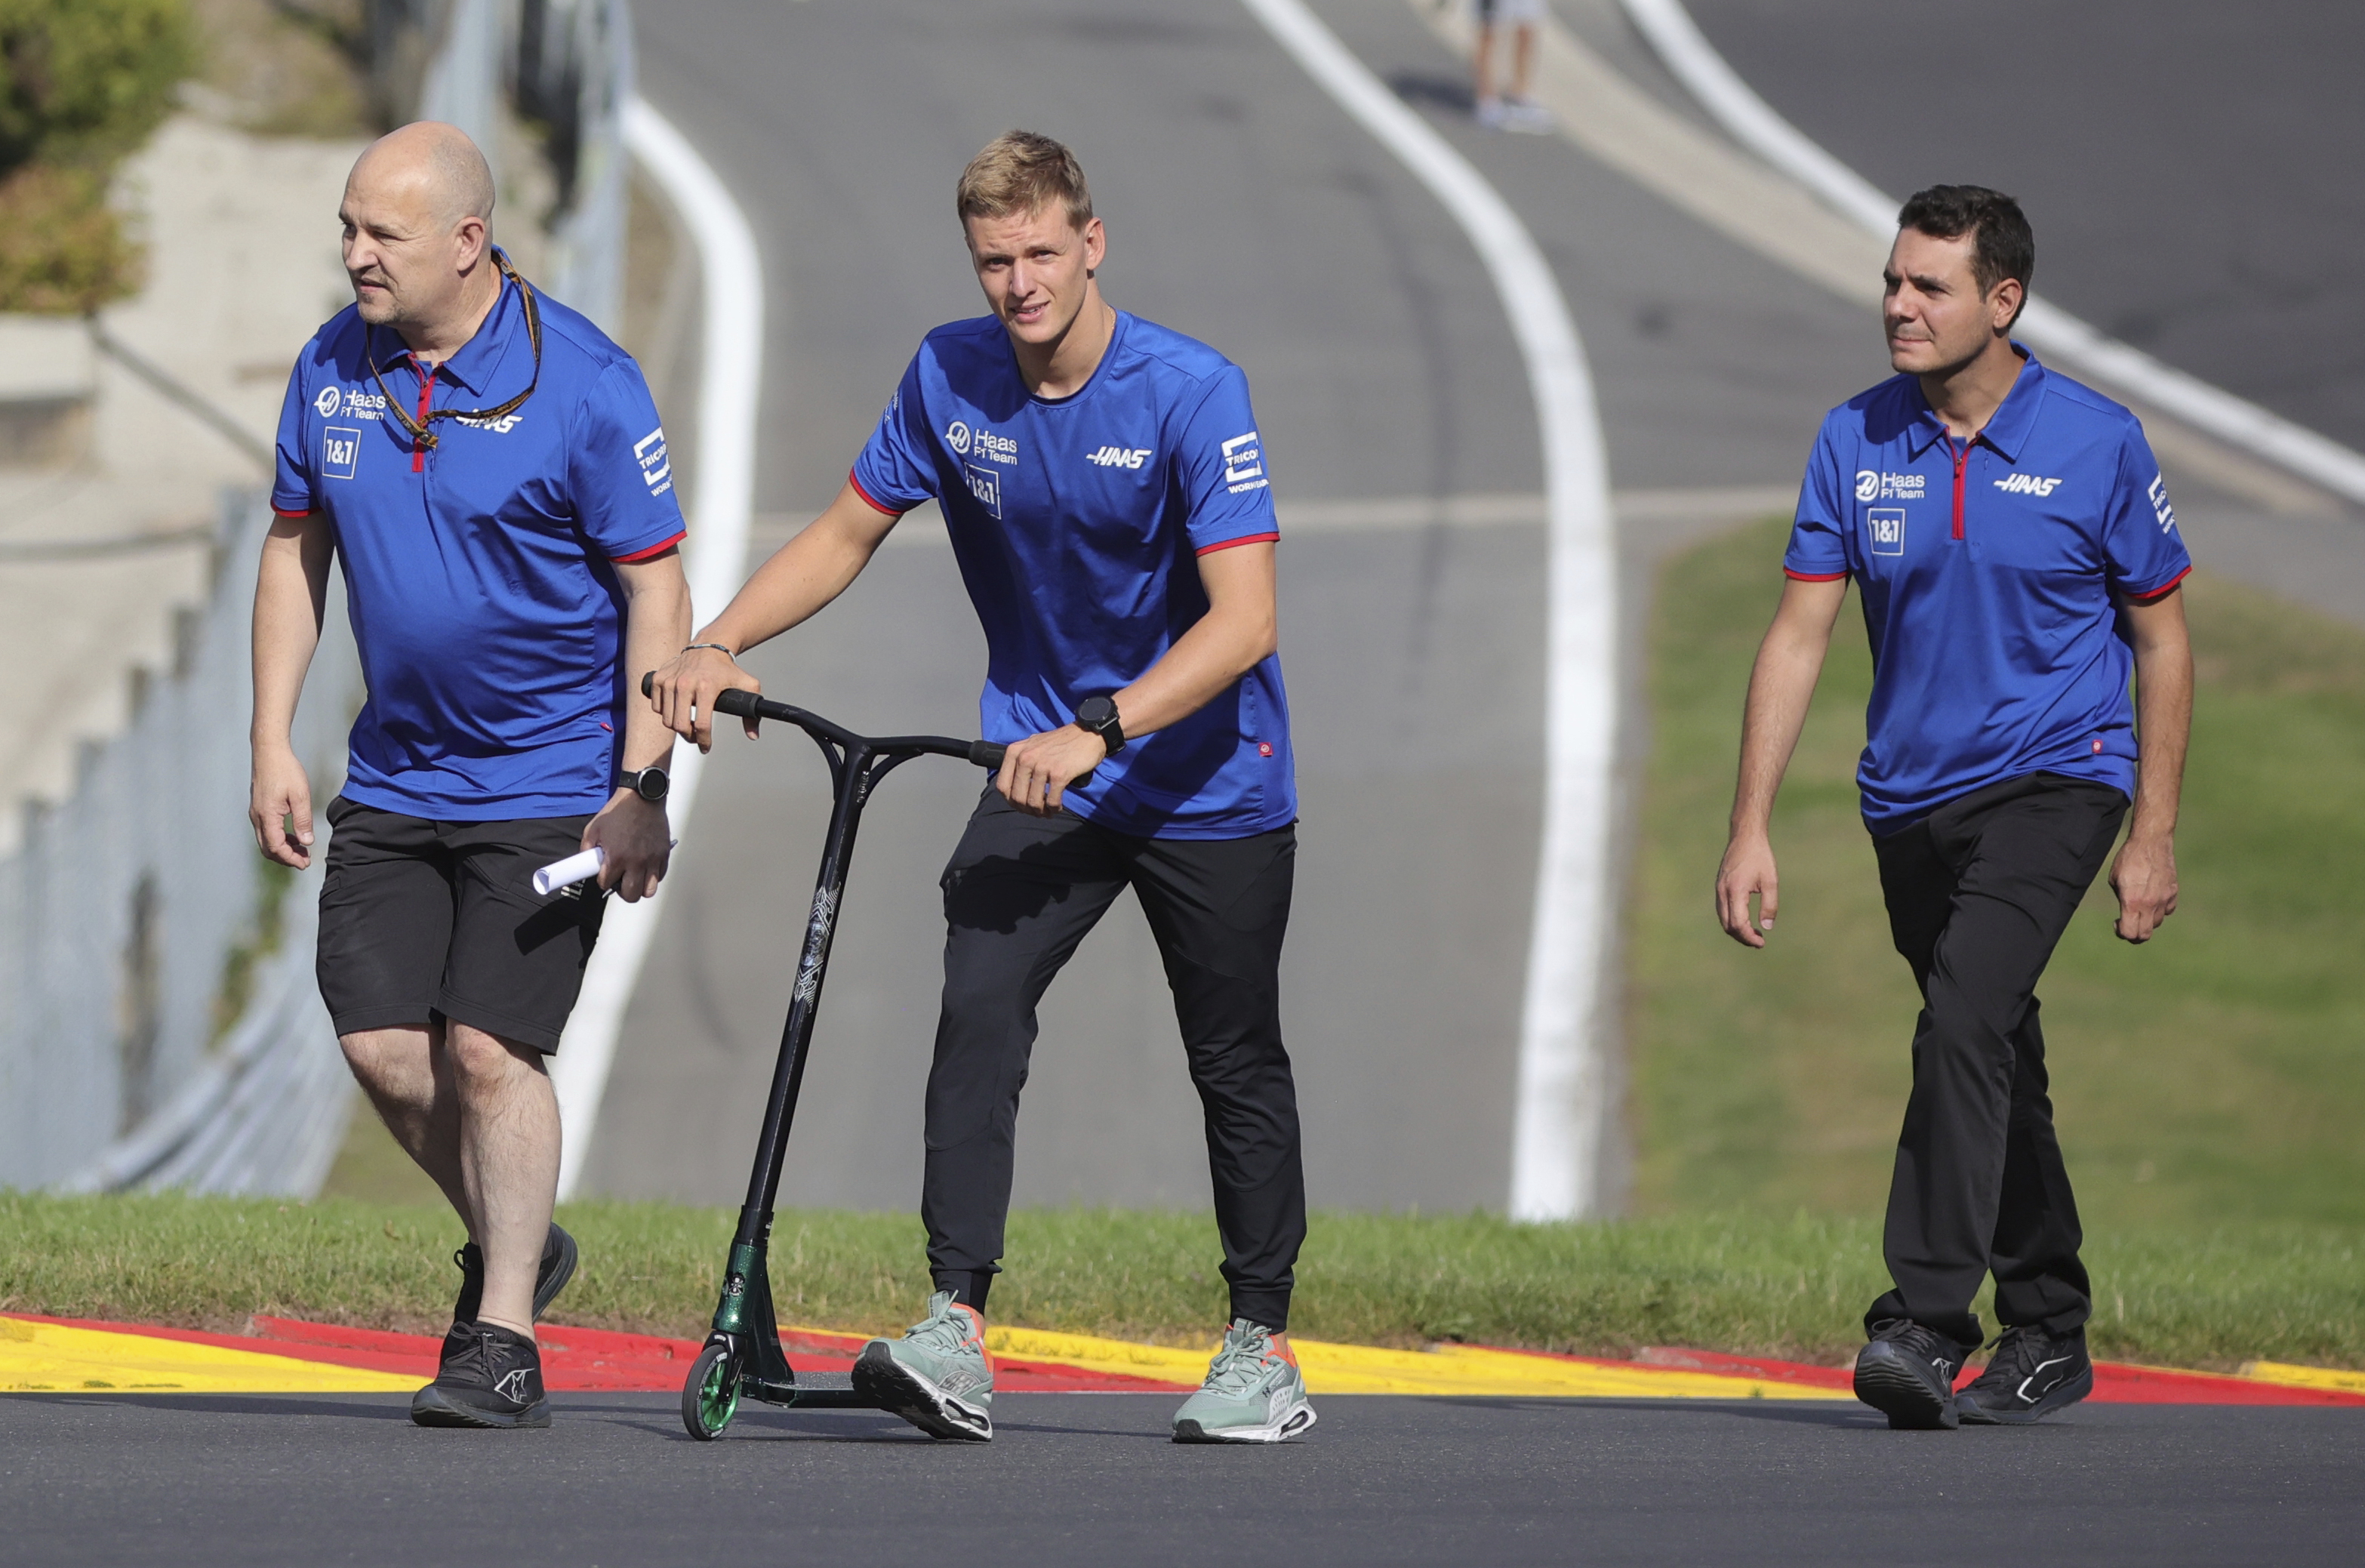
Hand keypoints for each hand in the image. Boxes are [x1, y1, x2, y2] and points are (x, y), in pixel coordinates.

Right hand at [250, 744, 314, 867]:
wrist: (269, 751)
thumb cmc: (285, 770)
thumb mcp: (300, 795)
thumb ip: (303, 820)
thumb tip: (306, 842)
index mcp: (267, 816)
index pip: (276, 847)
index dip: (290, 859)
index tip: (305, 863)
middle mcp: (257, 817)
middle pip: (268, 849)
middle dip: (286, 858)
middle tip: (305, 860)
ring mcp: (256, 813)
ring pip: (266, 841)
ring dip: (283, 848)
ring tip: (302, 850)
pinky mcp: (258, 808)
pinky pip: (266, 830)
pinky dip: (279, 838)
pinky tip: (294, 836)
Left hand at [584, 791, 670, 901]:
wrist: (641, 797)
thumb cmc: (620, 810)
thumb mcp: (594, 828)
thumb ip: (587, 848)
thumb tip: (587, 861)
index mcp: (617, 857)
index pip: (606, 884)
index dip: (603, 881)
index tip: (605, 876)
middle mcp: (636, 861)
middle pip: (631, 895)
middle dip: (623, 892)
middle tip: (620, 883)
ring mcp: (652, 859)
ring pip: (649, 890)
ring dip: (640, 887)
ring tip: (635, 878)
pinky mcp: (663, 854)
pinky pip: (660, 875)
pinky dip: (653, 875)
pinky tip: (645, 867)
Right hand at [646, 644, 759, 751]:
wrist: (709, 646)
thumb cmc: (726, 668)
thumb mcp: (747, 685)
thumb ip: (752, 712)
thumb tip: (753, 735)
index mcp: (706, 687)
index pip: (702, 724)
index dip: (704, 741)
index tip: (706, 747)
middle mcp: (685, 684)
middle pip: (680, 725)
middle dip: (689, 737)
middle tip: (696, 737)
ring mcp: (669, 681)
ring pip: (667, 719)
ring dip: (677, 727)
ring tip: (687, 725)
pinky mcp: (658, 678)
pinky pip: (657, 707)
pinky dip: (665, 713)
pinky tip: (676, 710)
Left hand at [995, 724, 1107, 816]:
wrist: (1088, 733)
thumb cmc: (1062, 742)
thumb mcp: (1033, 745)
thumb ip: (1021, 761)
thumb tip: (1014, 787)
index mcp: (1015, 752)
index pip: (1002, 786)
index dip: (1011, 801)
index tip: (1021, 806)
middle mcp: (1025, 758)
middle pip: (1017, 797)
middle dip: (1027, 810)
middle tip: (1037, 812)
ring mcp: (1042, 766)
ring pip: (1033, 802)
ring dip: (1041, 812)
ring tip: (1048, 811)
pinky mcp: (1059, 774)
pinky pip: (1051, 801)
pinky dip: (1054, 808)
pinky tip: (1058, 807)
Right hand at [1714, 830, 1778, 948]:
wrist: (1745, 836)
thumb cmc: (1760, 856)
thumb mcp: (1770, 880)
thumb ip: (1769, 905)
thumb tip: (1767, 927)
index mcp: (1735, 891)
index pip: (1738, 924)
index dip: (1749, 937)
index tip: (1762, 942)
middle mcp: (1723, 892)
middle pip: (1728, 926)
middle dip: (1742, 937)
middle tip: (1759, 941)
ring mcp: (1718, 889)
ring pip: (1723, 919)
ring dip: (1737, 930)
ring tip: (1754, 933)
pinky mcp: (1719, 886)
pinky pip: (1722, 910)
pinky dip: (1732, 920)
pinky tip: (1746, 919)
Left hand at [2108, 831, 2177, 942]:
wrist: (2151, 842)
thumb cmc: (2128, 859)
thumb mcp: (2115, 880)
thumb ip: (2122, 899)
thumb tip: (2126, 913)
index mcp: (2131, 902)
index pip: (2130, 933)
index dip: (2121, 933)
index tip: (2117, 922)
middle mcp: (2150, 904)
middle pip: (2145, 934)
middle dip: (2134, 934)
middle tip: (2127, 924)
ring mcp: (2164, 899)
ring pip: (2157, 923)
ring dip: (2147, 921)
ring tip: (2139, 908)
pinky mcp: (2173, 892)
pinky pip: (2168, 910)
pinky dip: (2160, 910)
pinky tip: (2152, 899)